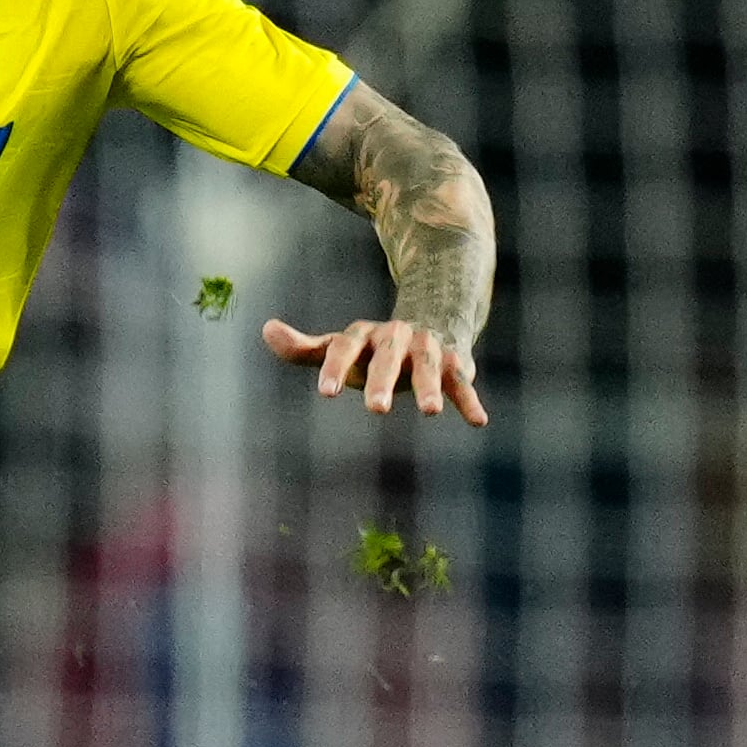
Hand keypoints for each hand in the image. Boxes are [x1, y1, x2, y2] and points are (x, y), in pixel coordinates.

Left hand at [262, 316, 485, 425]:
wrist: (430, 324)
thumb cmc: (371, 350)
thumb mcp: (338, 348)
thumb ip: (304, 348)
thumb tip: (267, 328)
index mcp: (363, 334)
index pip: (344, 347)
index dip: (335, 368)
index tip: (326, 393)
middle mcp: (396, 337)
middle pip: (387, 357)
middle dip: (382, 381)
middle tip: (376, 410)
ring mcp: (427, 348)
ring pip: (427, 367)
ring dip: (430, 388)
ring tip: (431, 412)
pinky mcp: (455, 363)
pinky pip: (463, 382)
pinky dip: (470, 400)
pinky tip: (479, 422)